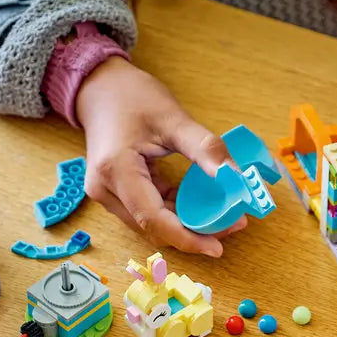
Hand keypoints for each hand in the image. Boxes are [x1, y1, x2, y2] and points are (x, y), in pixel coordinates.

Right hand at [76, 57, 245, 256]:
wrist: (100, 88)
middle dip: (193, 234)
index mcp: (115, 170)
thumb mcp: (174, 119)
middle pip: (153, 228)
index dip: (187, 238)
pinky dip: (174, 214)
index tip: (217, 248)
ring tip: (222, 218)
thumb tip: (236, 179)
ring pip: (151, 225)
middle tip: (232, 225)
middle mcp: (105, 189)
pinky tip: (200, 207)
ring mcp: (107, 194)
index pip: (154, 219)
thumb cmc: (132, 97)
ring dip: (185, 226)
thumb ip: (206, 150)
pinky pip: (148, 213)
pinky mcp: (115, 193)